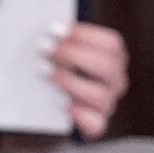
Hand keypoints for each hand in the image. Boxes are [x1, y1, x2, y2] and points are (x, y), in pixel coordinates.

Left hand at [46, 22, 128, 140]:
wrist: (46, 105)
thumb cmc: (54, 65)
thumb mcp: (57, 48)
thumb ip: (56, 38)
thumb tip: (39, 27)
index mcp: (113, 57)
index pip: (111, 44)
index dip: (83, 34)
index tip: (55, 29)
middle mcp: (115, 80)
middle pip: (108, 66)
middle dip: (73, 54)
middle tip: (44, 48)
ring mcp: (107, 103)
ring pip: (101, 95)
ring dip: (70, 81)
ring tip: (44, 72)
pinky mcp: (95, 124)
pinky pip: (97, 125)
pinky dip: (82, 117)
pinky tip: (65, 106)